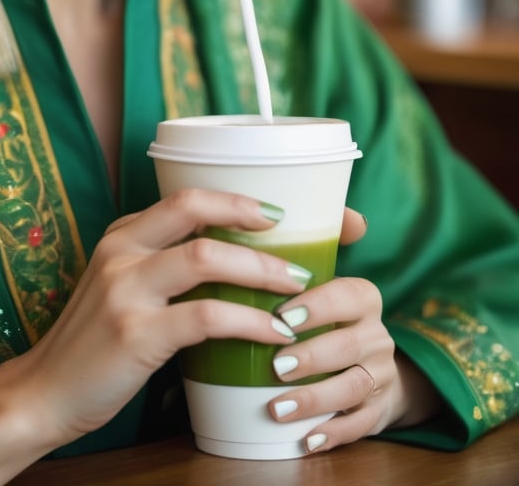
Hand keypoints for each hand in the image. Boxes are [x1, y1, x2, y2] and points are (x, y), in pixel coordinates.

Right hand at [0, 188, 311, 483]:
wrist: (42, 394)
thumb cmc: (91, 346)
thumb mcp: (119, 289)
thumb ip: (160, 268)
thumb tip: (231, 263)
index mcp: (120, 235)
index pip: (183, 197)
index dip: (234, 198)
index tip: (274, 212)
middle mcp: (120, 250)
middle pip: (193, 209)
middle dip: (251, 219)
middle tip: (293, 241)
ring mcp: (124, 289)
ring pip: (206, 257)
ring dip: (260, 269)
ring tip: (295, 287)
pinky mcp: (134, 333)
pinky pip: (206, 316)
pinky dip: (249, 320)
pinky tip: (272, 333)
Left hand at [267, 225, 441, 452]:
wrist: (366, 364)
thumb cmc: (325, 314)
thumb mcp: (319, 278)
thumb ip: (310, 245)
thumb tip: (321, 216)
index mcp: (363, 297)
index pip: (350, 295)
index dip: (320, 305)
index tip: (282, 314)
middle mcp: (377, 335)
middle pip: (351, 345)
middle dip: (313, 355)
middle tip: (276, 364)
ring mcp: (380, 375)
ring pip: (355, 387)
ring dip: (316, 399)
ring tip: (277, 407)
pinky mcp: (376, 412)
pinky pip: (360, 425)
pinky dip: (332, 434)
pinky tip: (305, 440)